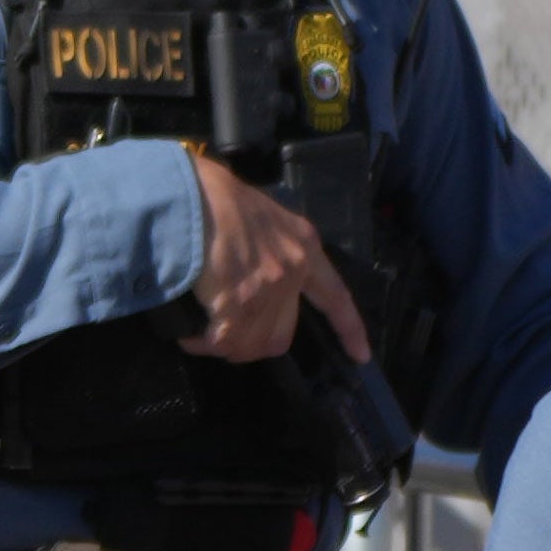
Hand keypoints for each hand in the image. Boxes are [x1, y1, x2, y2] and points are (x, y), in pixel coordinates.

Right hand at [181, 152, 374, 371]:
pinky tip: (189, 335)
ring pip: (250, 343)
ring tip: (201, 337)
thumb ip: (271, 247)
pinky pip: (223, 341)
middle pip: (281, 336)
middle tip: (229, 340)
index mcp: (304, 244)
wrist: (192, 194)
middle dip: (252, 346)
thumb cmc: (215, 196)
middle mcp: (292, 270)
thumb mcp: (263, 216)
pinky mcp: (236, 301)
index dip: (348, 328)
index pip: (334, 295)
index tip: (361, 356)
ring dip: (225, 347)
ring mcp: (266, 288)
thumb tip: (251, 276)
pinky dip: (203, 343)